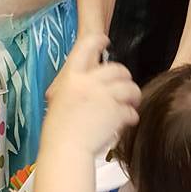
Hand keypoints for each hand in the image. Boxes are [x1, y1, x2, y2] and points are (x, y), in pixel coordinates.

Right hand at [45, 33, 139, 155]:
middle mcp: (89, 81)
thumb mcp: (59, 102)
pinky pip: (131, 111)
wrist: (65, 151)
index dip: (98, 41)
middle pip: (117, 69)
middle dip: (125, 78)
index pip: (86, 46)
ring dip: (134, 96)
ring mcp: (105, 96)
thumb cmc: (57, 132)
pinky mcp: (117, 112)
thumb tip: (90, 87)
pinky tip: (127, 123)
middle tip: (125, 89)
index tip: (105, 41)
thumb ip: (75, 90)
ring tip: (131, 105)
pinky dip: (131, 117)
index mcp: (71, 77)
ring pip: (130, 88)